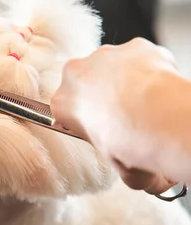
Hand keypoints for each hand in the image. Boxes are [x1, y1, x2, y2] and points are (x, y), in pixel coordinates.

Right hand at [51, 38, 178, 193]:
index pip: (68, 109)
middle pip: (88, 82)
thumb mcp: (118, 167)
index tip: (103, 128)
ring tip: (150, 103)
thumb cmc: (129, 143)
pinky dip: (152, 68)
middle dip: (104, 95)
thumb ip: (125, 166)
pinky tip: (162, 87)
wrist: (157, 119)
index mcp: (61, 103)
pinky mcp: (135, 45)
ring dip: (127, 80)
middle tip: (128, 117)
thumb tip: (152, 180)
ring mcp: (104, 55)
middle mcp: (76, 73)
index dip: (88, 120)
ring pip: (114, 66)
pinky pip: (142, 56)